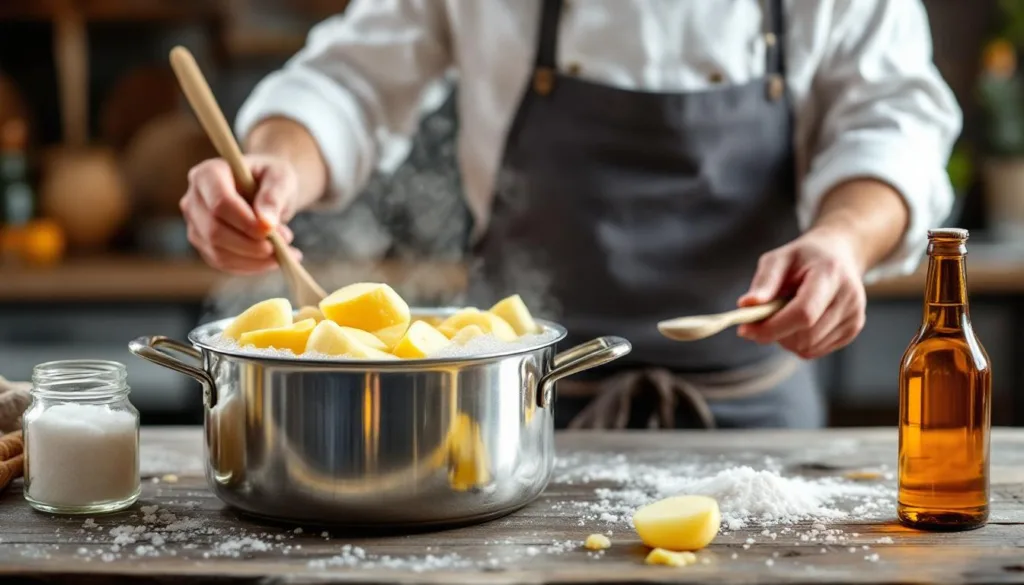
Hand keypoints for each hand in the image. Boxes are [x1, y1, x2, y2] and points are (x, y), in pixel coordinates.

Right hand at [180, 155, 302, 274]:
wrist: (266, 190)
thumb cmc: (271, 178)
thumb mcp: (280, 178)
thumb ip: (273, 196)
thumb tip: (266, 223)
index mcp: (208, 174)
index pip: (220, 203)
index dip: (245, 222)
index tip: (270, 229)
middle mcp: (193, 199)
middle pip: (215, 231)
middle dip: (252, 244)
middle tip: (284, 241)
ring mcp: (195, 225)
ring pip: (218, 252)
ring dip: (254, 258)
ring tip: (283, 249)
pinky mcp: (204, 245)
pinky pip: (224, 263)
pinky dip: (251, 265)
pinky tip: (272, 259)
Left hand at [735, 228, 867, 359]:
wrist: (838, 255)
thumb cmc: (802, 258)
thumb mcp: (778, 258)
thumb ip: (764, 281)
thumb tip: (747, 305)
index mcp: (830, 274)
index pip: (804, 313)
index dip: (772, 327)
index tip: (745, 330)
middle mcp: (849, 297)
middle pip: (806, 336)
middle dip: (775, 333)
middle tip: (760, 320)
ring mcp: (855, 315)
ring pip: (808, 348)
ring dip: (785, 339)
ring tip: (783, 314)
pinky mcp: (853, 329)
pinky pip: (815, 351)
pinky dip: (798, 342)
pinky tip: (798, 321)